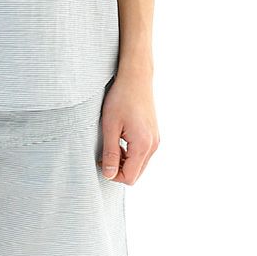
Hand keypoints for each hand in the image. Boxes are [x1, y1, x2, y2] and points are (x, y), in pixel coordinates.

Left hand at [97, 70, 159, 184]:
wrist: (136, 78)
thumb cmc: (121, 98)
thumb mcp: (110, 126)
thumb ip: (110, 152)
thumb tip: (108, 174)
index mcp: (143, 145)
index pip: (129, 178)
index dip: (113, 174)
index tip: (100, 161)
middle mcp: (153, 146)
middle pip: (136, 174)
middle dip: (119, 169)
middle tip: (105, 153)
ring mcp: (155, 140)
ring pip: (140, 164)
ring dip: (125, 161)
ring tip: (112, 143)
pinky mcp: (154, 134)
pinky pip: (143, 153)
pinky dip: (131, 153)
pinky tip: (121, 138)